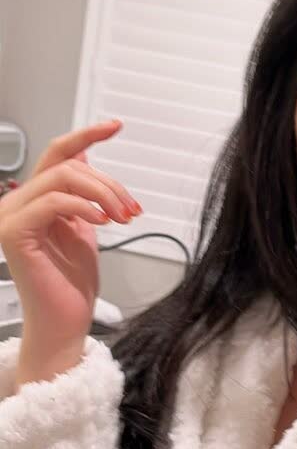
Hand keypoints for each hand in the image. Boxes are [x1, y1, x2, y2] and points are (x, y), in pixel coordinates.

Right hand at [0, 120, 139, 356]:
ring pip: (62, 178)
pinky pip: (53, 202)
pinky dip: (85, 206)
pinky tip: (105, 221)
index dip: (86, 136)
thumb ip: (84, 195)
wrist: (65, 323)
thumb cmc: (72, 284)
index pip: (57, 155)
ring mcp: (11, 217)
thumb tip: (87, 158)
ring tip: (125, 217)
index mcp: (33, 200)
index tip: (115, 126)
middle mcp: (16, 203)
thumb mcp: (86, 228)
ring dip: (104, 193)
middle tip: (133, 208)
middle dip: (108, 182)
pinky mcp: (14, 233)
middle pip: (65, 165)